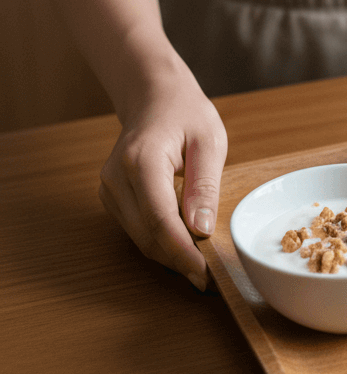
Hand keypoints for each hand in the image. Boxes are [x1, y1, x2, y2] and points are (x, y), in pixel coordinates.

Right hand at [98, 71, 227, 289]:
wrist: (154, 97)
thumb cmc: (186, 113)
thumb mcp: (209, 142)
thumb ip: (204, 185)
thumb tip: (201, 229)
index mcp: (141, 161)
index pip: (160, 219)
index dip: (183, 251)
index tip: (205, 272)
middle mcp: (116, 178)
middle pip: (147, 235)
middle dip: (178, 260)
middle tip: (210, 277)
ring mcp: (109, 189)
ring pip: (140, 238)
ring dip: (170, 254)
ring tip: (202, 264)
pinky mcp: (112, 197)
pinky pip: (137, 229)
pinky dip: (160, 241)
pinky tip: (185, 244)